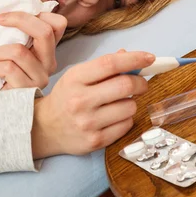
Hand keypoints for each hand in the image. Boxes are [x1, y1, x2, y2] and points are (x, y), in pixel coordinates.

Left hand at [0, 12, 67, 89]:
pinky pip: (8, 68)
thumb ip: (18, 34)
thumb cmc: (3, 74)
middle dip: (19, 19)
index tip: (14, 15)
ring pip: (19, 51)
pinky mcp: (26, 89)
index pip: (58, 23)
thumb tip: (7, 10)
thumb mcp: (13, 50)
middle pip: (44, 31)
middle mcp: (49, 63)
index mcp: (48, 49)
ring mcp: (40, 77)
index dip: (38, 14)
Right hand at [31, 50, 154, 158]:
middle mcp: (80, 100)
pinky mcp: (95, 141)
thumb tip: (131, 56)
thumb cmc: (66, 97)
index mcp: (75, 78)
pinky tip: (115, 117)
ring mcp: (88, 123)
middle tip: (141, 83)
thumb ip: (103, 66)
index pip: (110, 64)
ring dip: (132, 102)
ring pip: (130, 107)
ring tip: (120, 103)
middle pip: (125, 85)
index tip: (150, 58)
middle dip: (141, 82)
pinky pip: (126, 125)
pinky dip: (126, 119)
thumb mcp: (77, 76)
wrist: (45, 128)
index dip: (134, 59)